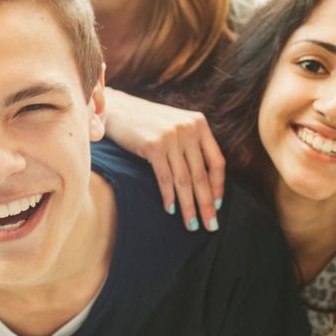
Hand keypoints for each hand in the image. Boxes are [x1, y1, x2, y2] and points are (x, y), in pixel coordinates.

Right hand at [101, 88, 225, 232]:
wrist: (118, 109)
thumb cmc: (147, 123)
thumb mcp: (175, 126)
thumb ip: (191, 144)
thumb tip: (204, 182)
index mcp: (199, 123)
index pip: (217, 161)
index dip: (218, 187)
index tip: (217, 206)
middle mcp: (188, 129)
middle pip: (201, 175)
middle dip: (206, 204)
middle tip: (211, 226)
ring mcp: (171, 137)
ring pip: (184, 180)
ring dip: (189, 206)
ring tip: (192, 225)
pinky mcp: (153, 146)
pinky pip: (165, 178)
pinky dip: (168, 197)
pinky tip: (171, 210)